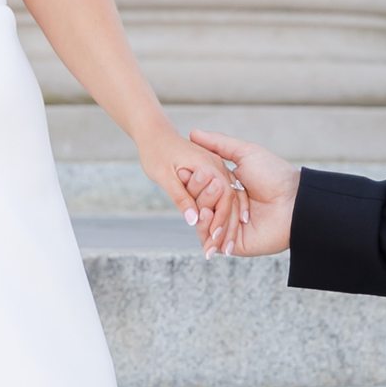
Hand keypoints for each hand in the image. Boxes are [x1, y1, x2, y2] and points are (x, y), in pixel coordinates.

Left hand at [138, 127, 245, 245]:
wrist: (155, 133)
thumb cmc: (156, 152)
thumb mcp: (165, 176)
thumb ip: (181, 197)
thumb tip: (193, 221)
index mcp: (210, 167)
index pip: (224, 200)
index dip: (221, 223)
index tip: (215, 244)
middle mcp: (219, 168)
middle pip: (230, 203)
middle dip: (227, 229)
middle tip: (220, 253)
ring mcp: (218, 169)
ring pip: (230, 200)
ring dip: (227, 223)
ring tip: (222, 247)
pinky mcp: (214, 173)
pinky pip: (224, 195)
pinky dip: (224, 212)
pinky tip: (220, 229)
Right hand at [186, 127, 300, 257]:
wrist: (294, 201)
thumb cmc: (274, 175)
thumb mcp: (246, 153)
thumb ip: (219, 144)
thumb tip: (193, 132)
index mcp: (225, 187)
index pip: (198, 185)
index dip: (193, 179)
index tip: (188, 170)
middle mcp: (223, 206)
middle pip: (197, 203)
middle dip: (200, 194)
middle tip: (213, 186)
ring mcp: (227, 226)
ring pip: (201, 222)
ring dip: (202, 212)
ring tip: (208, 204)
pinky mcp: (232, 244)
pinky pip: (212, 240)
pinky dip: (207, 230)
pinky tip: (208, 217)